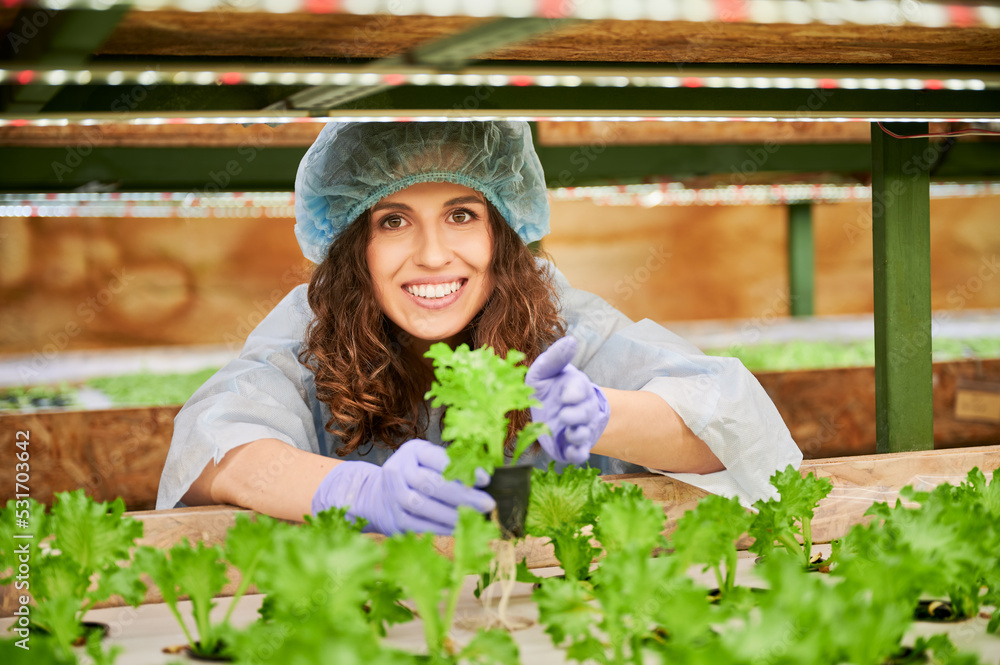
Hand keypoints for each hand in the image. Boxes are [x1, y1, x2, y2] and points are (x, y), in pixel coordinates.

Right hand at [310, 439, 494, 534]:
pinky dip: (441, 528)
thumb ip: (454, 466)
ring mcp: (392, 496)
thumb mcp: (430, 461)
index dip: (463, 470)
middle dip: (463, 496)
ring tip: (475, 518)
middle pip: (432, 484)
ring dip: (453, 514)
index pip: (439, 459)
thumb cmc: (417, 474)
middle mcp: (398, 470)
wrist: (378, 495)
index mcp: (412, 451)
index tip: (486, 480)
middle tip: (487, 504)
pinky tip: (459, 528)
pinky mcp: (393, 519)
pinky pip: (419, 525)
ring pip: (424, 506)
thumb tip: (483, 480)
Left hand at [526, 336, 609, 464]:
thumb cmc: (549, 388)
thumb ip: (555, 357)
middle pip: (585, 413)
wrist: (552, 410)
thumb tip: (571, 340)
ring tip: (568, 432)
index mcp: (576, 388)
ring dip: (578, 434)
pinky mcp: (571, 447)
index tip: (566, 395)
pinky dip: (576, 454)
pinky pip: (579, 454)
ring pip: (584, 433)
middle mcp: (581, 409)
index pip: (581, 388)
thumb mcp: (546, 371)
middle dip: (576, 414)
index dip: (575, 392)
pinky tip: (569, 452)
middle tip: (563, 414)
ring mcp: (578, 428)